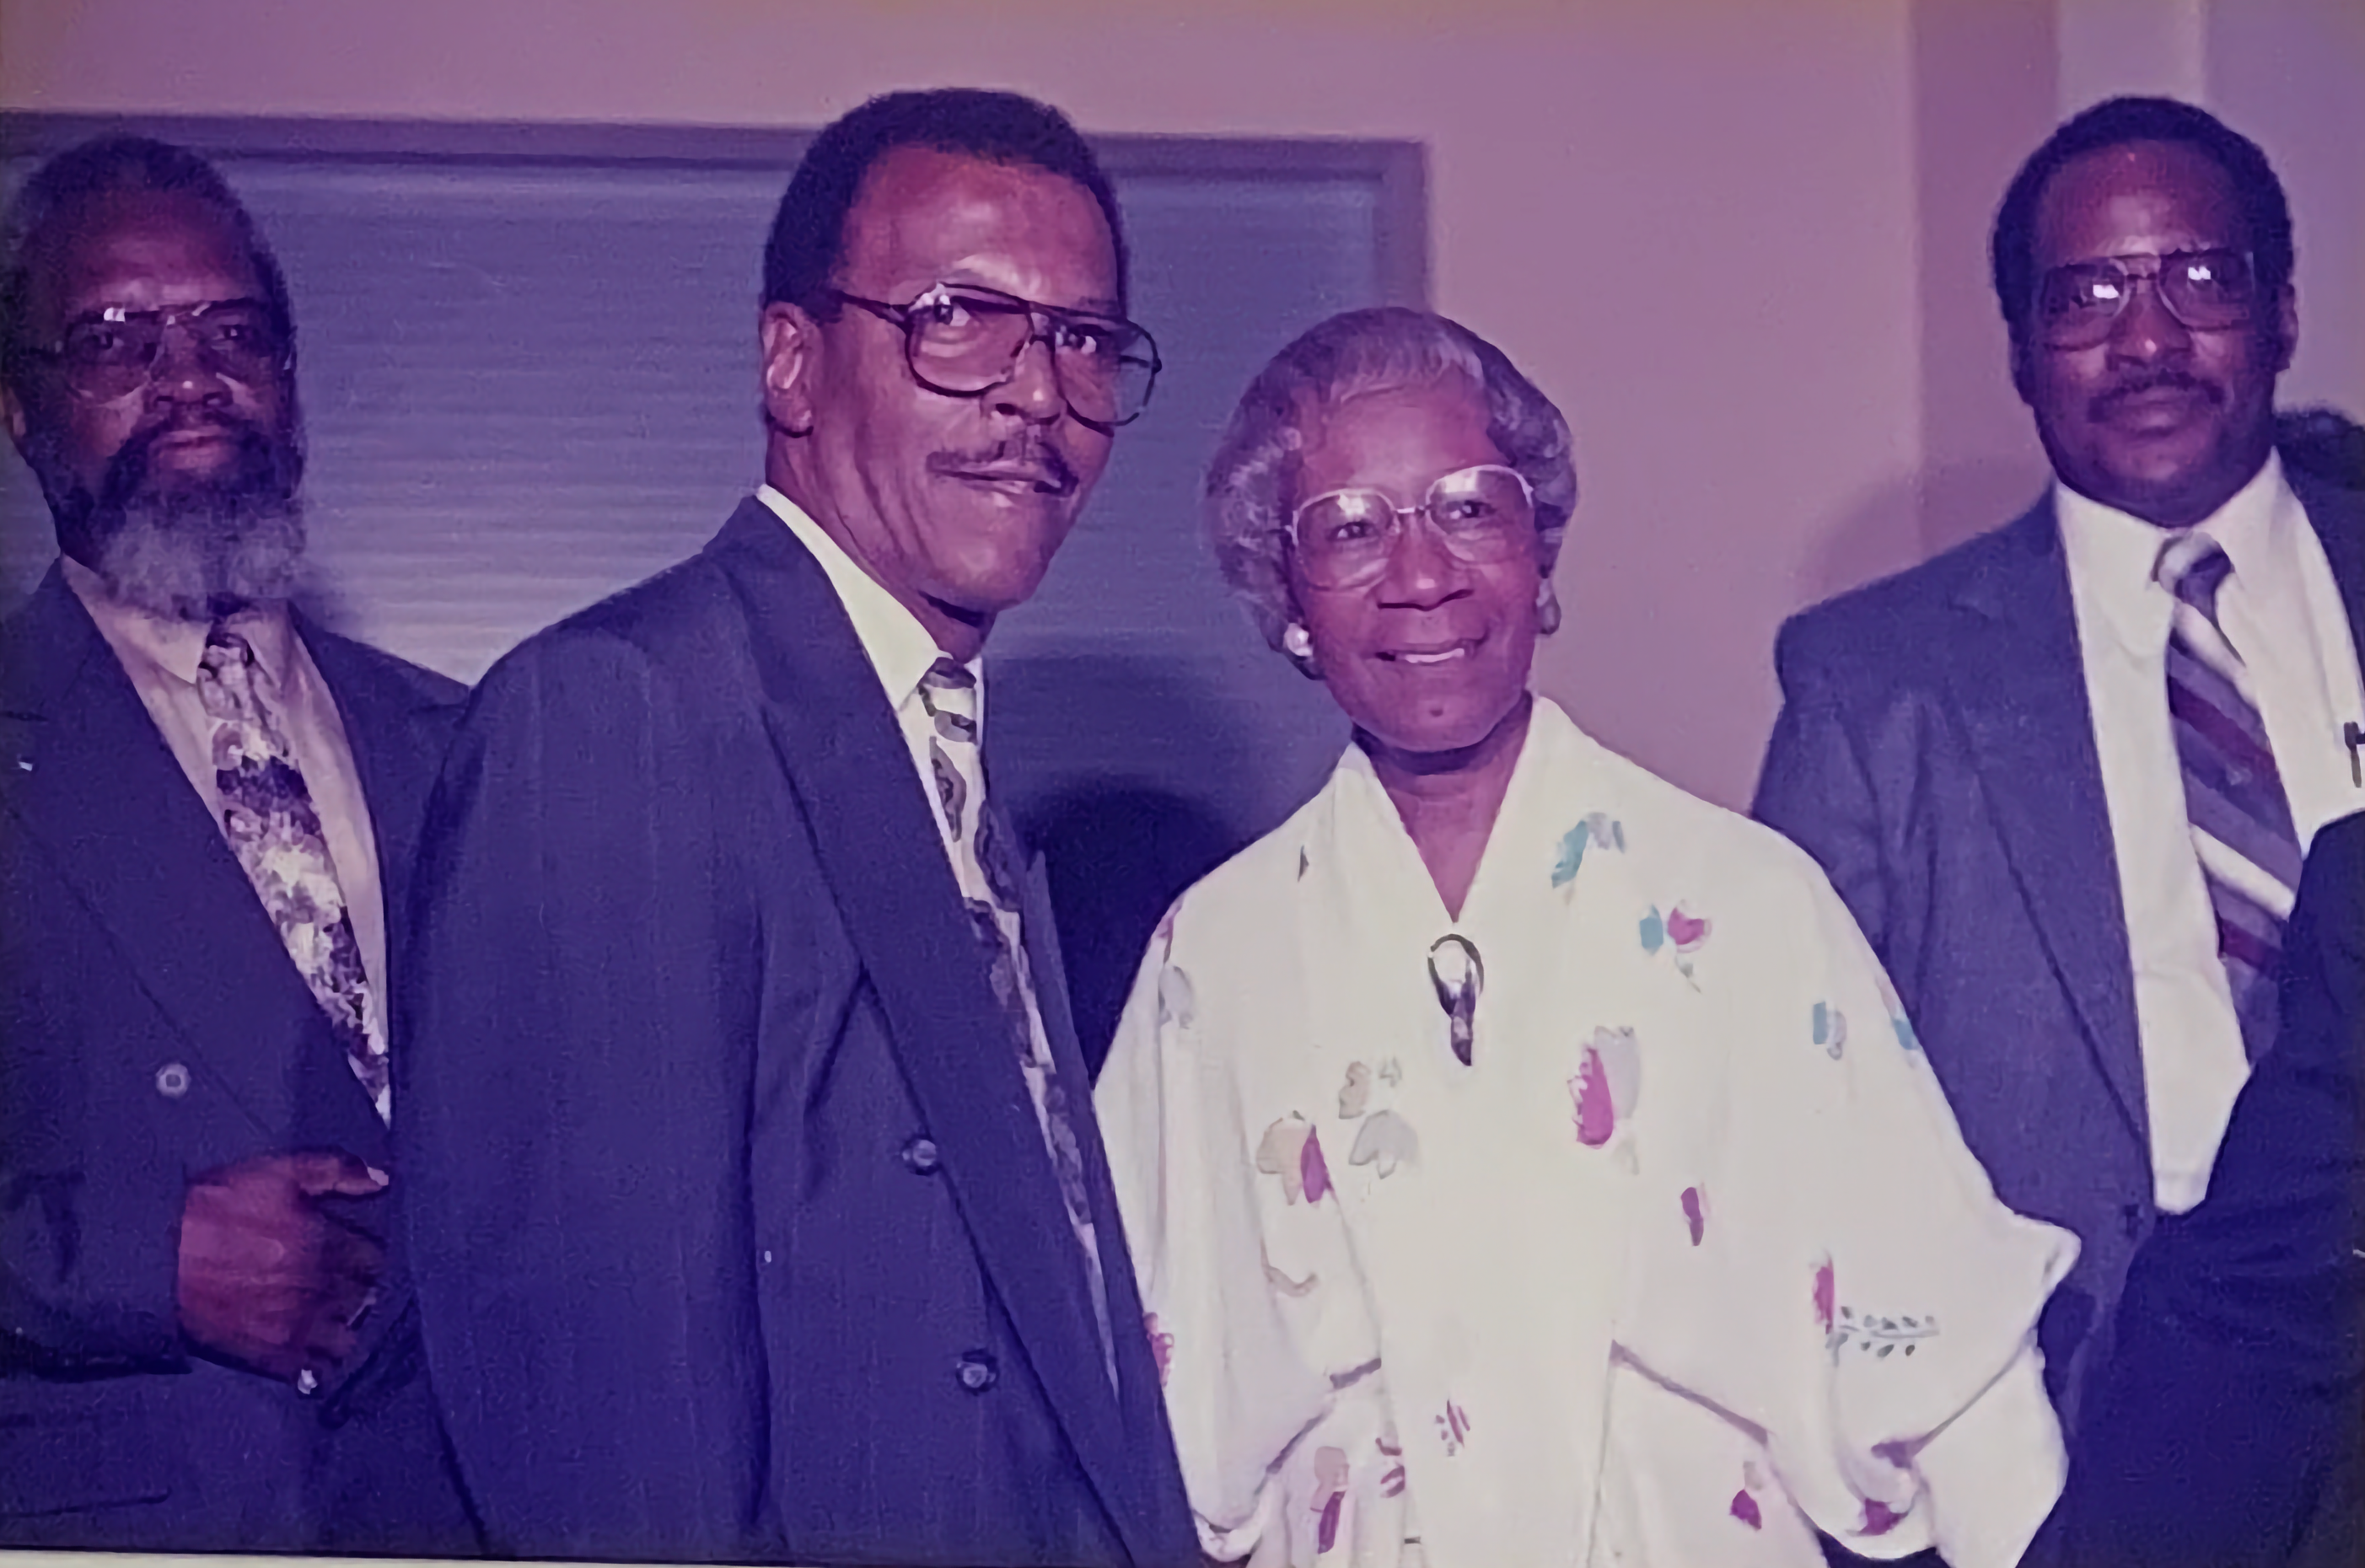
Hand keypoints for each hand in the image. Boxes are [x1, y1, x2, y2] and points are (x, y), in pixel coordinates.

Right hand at [175, 1150, 388, 1386]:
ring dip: (348, 1328)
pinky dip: (320, 1364)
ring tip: (336, 1320)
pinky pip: (313, 1370)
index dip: (369, 1256)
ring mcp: (297, 1325)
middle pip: (366, 1298)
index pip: (374, 1259)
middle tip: (353, 1288)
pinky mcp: (269, 1354)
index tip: (361, 1256)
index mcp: (328, 1243)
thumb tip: (383, 1179)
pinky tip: (317, 1353)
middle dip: (363, 1292)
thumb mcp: (279, 1171)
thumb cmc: (215, 1207)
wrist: (157, 1254)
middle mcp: (320, 1287)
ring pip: (348, 1338)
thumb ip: (337, 1170)